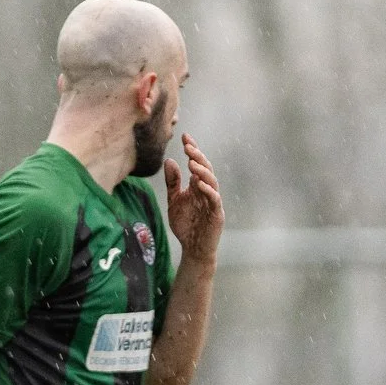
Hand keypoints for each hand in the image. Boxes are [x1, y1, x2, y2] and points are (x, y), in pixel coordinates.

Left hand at [163, 134, 221, 261]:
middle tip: (188, 146)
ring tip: (191, 162)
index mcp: (197, 186)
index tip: (184, 136)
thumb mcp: (174, 201)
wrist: (193, 248)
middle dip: (197, 156)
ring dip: (202, 171)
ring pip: (211, 181)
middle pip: (205, 169)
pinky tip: (198, 183)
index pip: (196, 163)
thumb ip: (173, 182)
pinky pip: (214, 199)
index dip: (192, 150)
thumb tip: (169, 161)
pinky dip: (208, 190)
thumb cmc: (186, 224)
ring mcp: (213, 201)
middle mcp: (207, 190)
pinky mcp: (216, 214)